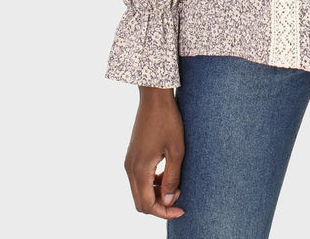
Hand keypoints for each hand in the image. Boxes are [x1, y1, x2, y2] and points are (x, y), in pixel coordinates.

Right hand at [124, 87, 185, 218]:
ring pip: (139, 191)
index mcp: (140, 169)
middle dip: (159, 206)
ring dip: (155, 194)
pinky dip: (151, 183)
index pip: (148, 205)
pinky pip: (138, 179)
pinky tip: (166, 173)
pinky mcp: (132, 155)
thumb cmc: (168, 120)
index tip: (181, 209)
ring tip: (175, 184)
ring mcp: (129, 161)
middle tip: (178, 196)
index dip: (164, 212)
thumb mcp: (176, 150)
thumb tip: (169, 200)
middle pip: (140, 202)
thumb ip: (172, 178)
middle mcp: (130, 168)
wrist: (154, 97)